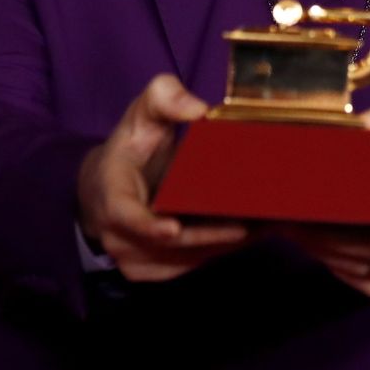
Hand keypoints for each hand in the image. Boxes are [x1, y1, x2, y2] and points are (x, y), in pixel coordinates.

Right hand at [76, 73, 248, 281]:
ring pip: (186, 258)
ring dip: (223, 244)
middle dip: (212, 233)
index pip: (126, 215)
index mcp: (112, 196)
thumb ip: (164, 98)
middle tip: (255, 218)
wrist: (105, 187)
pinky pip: (191, 264)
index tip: (173, 228)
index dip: (148, 226)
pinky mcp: (154, 271)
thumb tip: (198, 108)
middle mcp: (119, 236)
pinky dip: (220, 250)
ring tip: (264, 225)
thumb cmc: (129, 147)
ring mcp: (135, 259)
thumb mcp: (141, 114)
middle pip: (170, 244)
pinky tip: (251, 234)